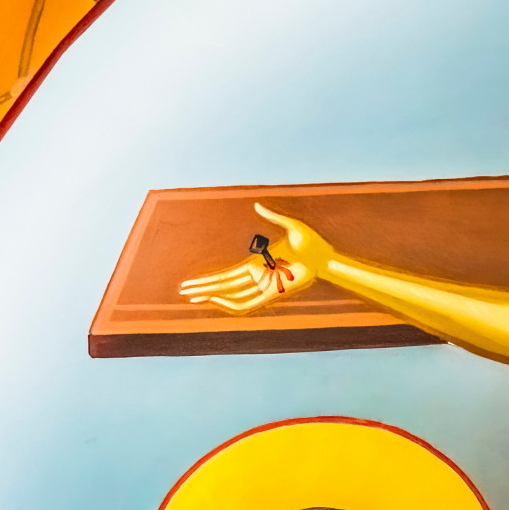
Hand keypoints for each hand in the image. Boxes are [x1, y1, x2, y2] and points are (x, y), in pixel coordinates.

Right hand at [176, 203, 329, 311]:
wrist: (326, 257)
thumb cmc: (311, 243)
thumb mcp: (290, 225)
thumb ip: (272, 216)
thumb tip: (257, 205)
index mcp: (257, 263)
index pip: (226, 275)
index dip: (208, 279)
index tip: (192, 283)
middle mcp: (257, 277)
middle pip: (223, 286)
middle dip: (202, 289)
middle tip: (183, 291)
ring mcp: (264, 286)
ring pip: (231, 295)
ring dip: (211, 296)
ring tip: (192, 297)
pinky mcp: (272, 293)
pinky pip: (247, 304)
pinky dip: (230, 303)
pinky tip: (216, 299)